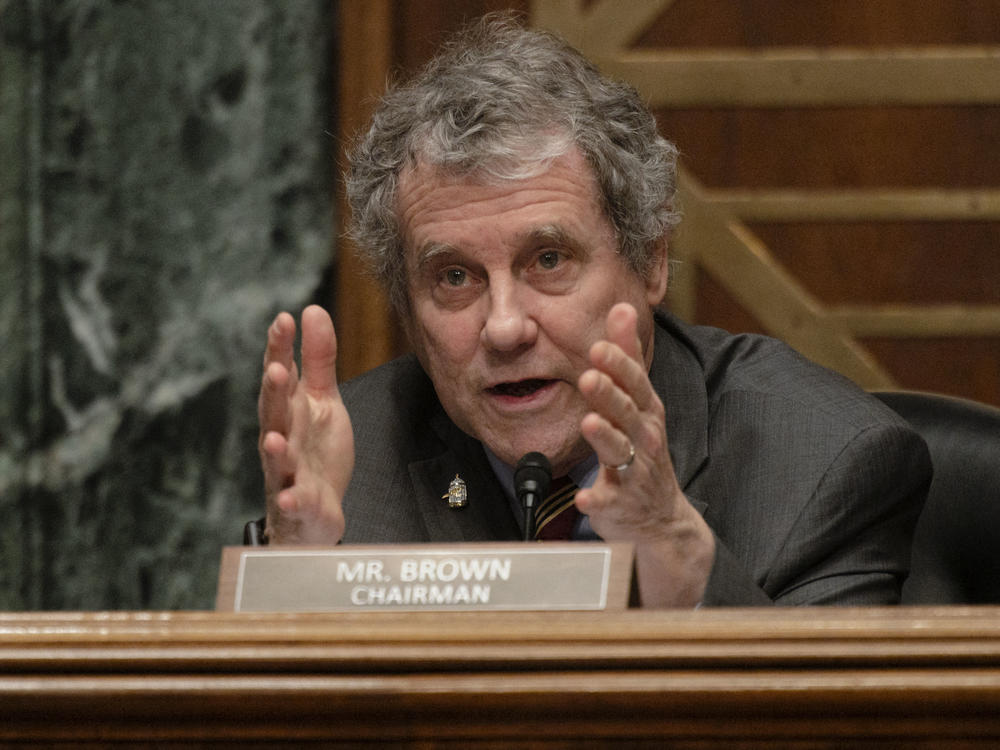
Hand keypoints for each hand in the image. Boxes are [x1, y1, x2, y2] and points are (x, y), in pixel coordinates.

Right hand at [257, 305, 353, 543]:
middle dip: (274, 392)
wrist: (314, 513)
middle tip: (277, 369)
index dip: (280, 349)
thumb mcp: (323, 400)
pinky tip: (288, 495)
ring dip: (274, 448)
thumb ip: (319, 359)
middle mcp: (281, 437)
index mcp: (288, 409)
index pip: (280, 375)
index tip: (284, 319)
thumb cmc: (315, 452)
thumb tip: (312, 309)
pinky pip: (293, 501)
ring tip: (272, 438)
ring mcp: (287, 472)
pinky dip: (291, 498)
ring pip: (276, 459)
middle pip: (274, 413)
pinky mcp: (300, 504)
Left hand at [576, 302, 713, 606]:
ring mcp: (635, 472)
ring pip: (621, 451)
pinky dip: (597, 498)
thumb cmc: (642, 449)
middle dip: (611, 393)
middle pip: (627, 412)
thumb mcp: (638, 400)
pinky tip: (583, 496)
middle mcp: (644, 438)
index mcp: (645, 411)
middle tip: (589, 375)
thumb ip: (626, 356)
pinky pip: (609, 500)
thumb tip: (622, 306)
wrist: (660, 519)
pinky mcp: (621, 503)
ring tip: (589, 422)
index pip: (635, 382)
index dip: (619, 364)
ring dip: (605, 437)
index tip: (600, 345)